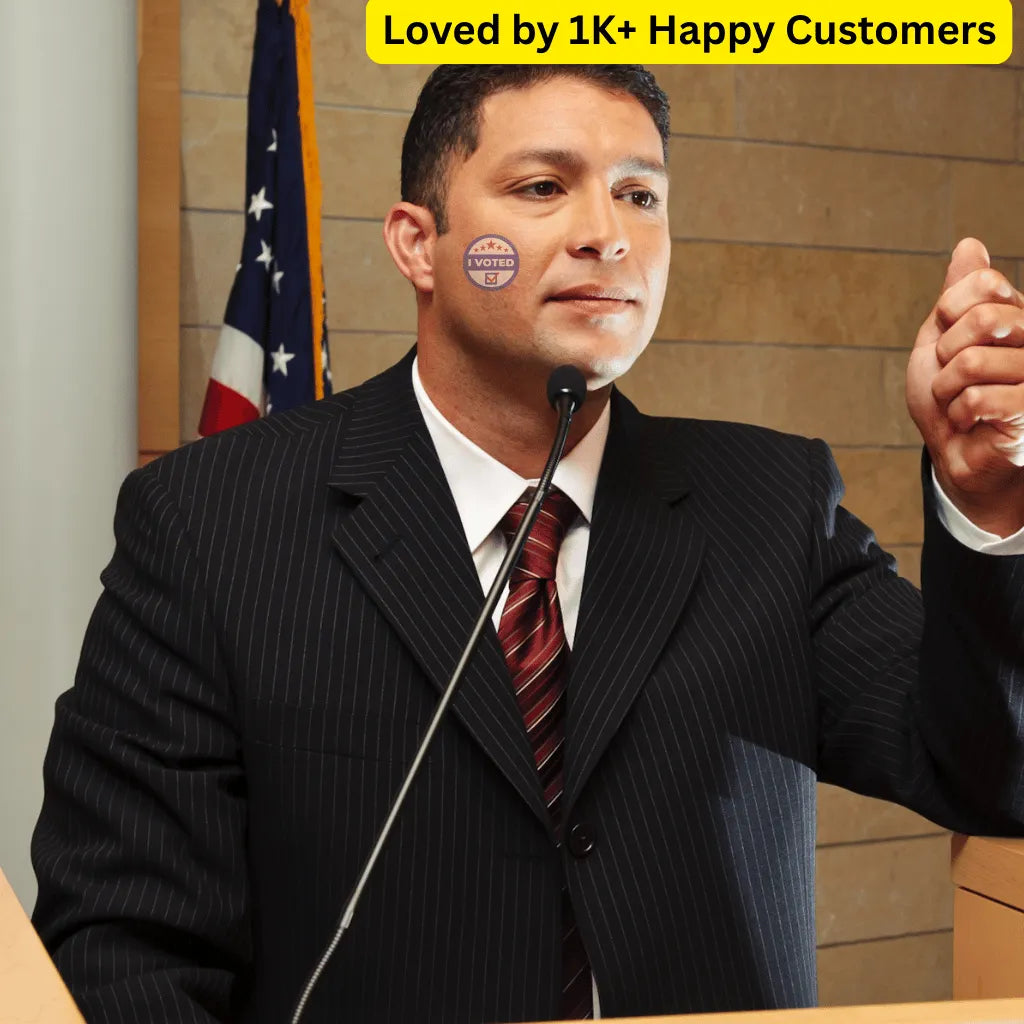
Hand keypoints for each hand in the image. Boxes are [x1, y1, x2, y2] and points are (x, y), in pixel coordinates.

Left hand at [906, 237, 1023, 537]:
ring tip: (961, 405)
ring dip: (947, 391)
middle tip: (952, 377)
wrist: (953, 453)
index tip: (947, 339)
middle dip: (946, 354)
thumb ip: (957, 296)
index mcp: (1016, 318)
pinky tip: (971, 423)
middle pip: (983, 319)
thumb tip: (970, 245)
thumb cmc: (948, 398)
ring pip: (972, 363)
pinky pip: (978, 399)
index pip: (984, 285)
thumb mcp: (940, 339)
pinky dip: (959, 414)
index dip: (949, 311)